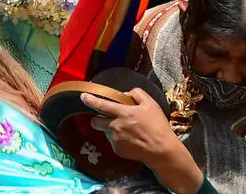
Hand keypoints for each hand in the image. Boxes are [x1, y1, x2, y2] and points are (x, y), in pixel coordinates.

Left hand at [84, 88, 201, 193]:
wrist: (162, 151)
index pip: (100, 105)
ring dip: (110, 129)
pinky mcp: (118, 150)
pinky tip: (130, 140)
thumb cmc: (158, 126)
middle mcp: (115, 126)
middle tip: (107, 118)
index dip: (90, 100)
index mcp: (123, 113)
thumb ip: (137, 94)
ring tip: (126, 131)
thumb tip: (125, 94)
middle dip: (98, 118)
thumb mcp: (151, 104)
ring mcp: (115, 139)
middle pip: (95, 121)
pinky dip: (118, 140)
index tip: (83, 97)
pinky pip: (112, 142)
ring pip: (104, 132)